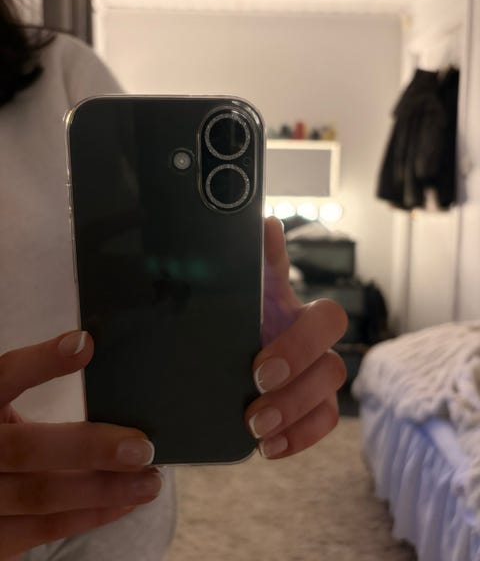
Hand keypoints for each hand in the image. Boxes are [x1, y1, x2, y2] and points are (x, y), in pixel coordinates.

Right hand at [0, 332, 160, 559]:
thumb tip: (93, 353)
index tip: (85, 344)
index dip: (40, 362)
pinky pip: (41, 529)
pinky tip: (125, 502)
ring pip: (40, 495)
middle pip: (27, 448)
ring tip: (150, 480)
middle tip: (143, 446)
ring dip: (103, 490)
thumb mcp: (3, 406)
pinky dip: (88, 516)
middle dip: (89, 448)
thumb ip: (33, 383)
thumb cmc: (0, 434)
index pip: (4, 376)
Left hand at [245, 217, 347, 457]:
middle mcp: (313, 347)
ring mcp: (315, 380)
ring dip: (293, 414)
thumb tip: (266, 222)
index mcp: (298, 314)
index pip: (328, 319)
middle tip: (255, 389)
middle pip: (333, 363)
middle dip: (297, 382)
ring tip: (253, 427)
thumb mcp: (241, 291)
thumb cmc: (237, 313)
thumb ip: (256, 263)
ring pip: (329, 397)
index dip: (301, 345)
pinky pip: (322, 426)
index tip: (259, 366)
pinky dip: (297, 439)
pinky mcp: (310, 410)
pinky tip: (267, 447)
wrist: (219, 350)